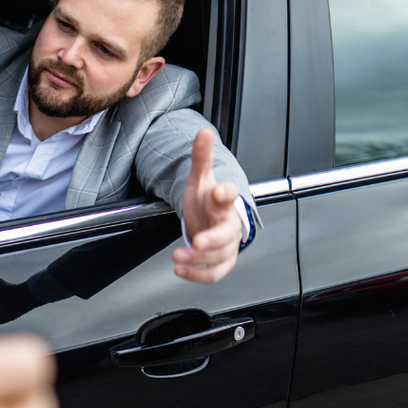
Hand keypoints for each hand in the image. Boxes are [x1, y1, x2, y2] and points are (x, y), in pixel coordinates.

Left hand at [174, 129, 242, 283]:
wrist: (215, 219)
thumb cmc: (209, 200)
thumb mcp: (201, 178)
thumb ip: (201, 157)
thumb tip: (203, 132)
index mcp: (225, 201)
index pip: (230, 195)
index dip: (226, 193)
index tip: (219, 191)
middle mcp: (229, 224)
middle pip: (228, 234)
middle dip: (213, 239)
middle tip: (198, 241)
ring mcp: (226, 245)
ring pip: (220, 257)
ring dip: (199, 260)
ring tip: (178, 257)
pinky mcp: (220, 261)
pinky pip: (214, 273)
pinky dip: (198, 275)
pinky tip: (180, 271)